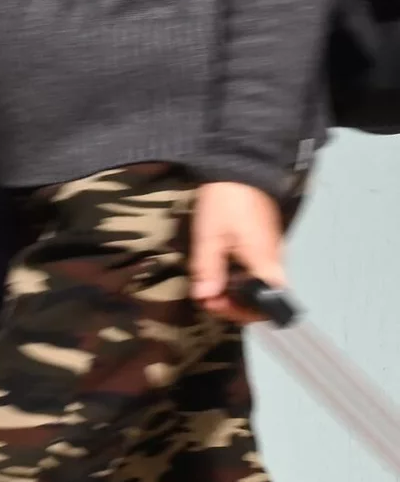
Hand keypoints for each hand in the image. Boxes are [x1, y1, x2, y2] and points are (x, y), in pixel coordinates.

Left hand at [191, 180, 286, 322]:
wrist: (240, 166)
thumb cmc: (226, 202)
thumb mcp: (210, 236)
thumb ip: (208, 270)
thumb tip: (205, 298)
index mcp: (267, 267)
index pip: (269, 309)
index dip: (243, 314)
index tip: (216, 305)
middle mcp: (275, 264)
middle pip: (262, 300)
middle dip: (235, 304)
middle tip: (207, 295)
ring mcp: (271, 253)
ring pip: (257, 284)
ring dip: (234, 289)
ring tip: (208, 283)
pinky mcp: (264, 242)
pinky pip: (255, 269)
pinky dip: (238, 274)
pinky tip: (218, 266)